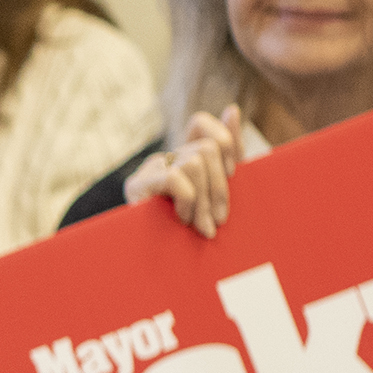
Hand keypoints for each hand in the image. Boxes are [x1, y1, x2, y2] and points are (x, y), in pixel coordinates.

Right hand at [125, 106, 242, 237]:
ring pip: (195, 163)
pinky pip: (176, 178)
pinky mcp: (137, 185)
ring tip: (200, 227)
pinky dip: (186, 201)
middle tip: (218, 221)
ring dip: (204, 201)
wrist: (152, 263)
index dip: (225, 142)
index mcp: (183, 158)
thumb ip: (229, 155)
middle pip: (207, 148)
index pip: (200, 123)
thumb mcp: (217, 193)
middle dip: (220, 187)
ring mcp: (149, 169)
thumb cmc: (190, 230)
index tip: (234, 173)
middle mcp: (165, 158)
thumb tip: (231, 109)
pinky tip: (180, 220)